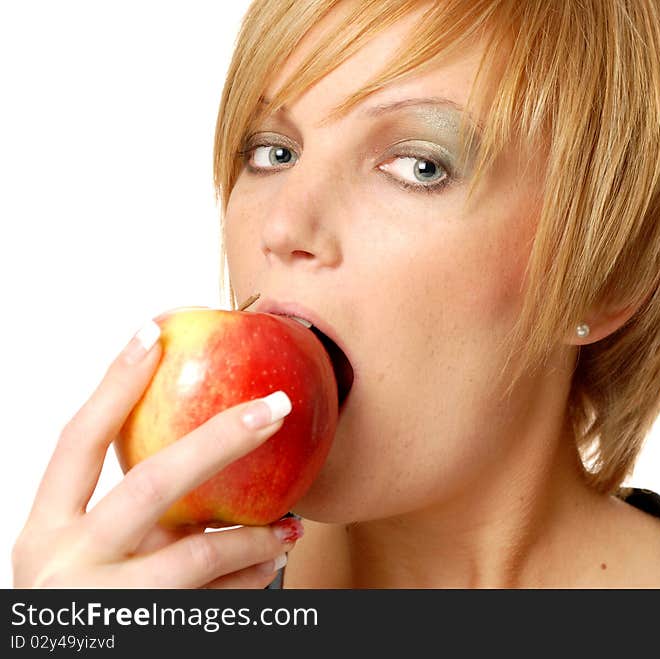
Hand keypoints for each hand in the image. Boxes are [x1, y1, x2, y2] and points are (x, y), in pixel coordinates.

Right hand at [12, 319, 302, 587]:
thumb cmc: (84, 612)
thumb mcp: (81, 562)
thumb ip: (124, 517)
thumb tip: (201, 448)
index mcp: (43, 536)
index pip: (76, 442)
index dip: (113, 385)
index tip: (154, 331)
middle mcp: (66, 571)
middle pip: (153, 486)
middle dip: (221, 439)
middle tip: (276, 407)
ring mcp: (109, 612)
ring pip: (199, 556)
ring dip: (255, 537)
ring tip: (290, 527)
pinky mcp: (151, 642)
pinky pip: (218, 606)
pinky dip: (252, 586)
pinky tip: (269, 573)